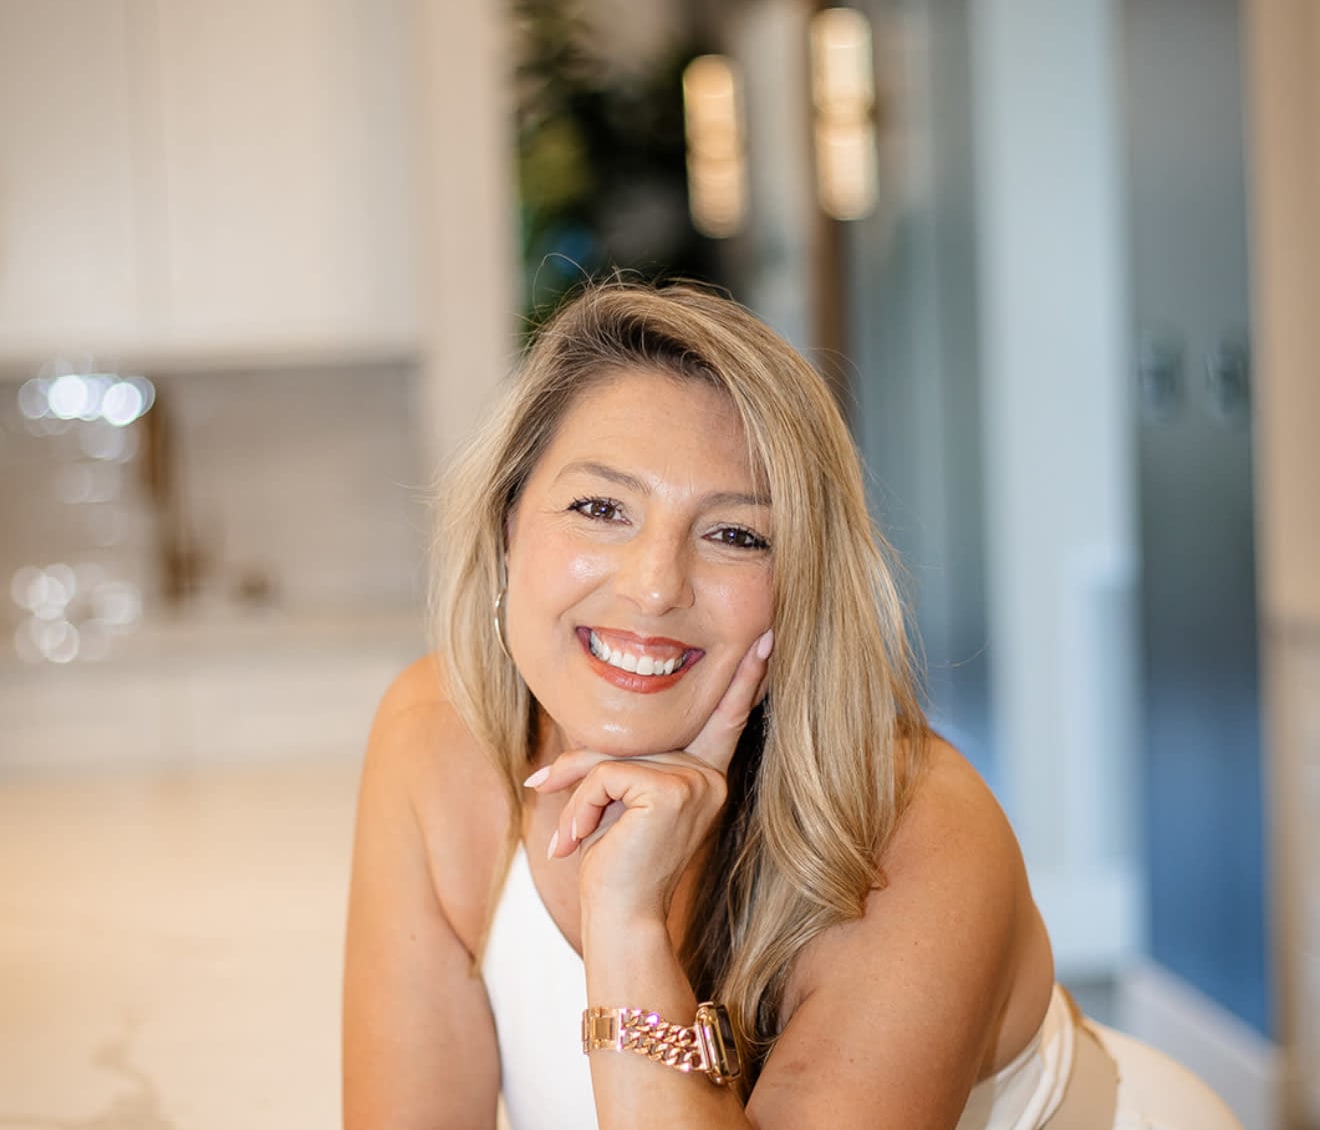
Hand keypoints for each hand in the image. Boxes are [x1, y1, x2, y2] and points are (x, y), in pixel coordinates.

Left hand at [524, 629, 772, 924]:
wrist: (620, 918)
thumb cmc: (616, 867)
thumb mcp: (613, 804)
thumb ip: (609, 767)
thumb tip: (557, 760)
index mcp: (704, 775)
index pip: (723, 720)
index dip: (744, 678)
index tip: (766, 637)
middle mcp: (708, 775)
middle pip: (631, 739)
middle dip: (580, 769)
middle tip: (541, 790)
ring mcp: (695, 782)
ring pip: (612, 759)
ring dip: (576, 797)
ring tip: (569, 839)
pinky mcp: (671, 791)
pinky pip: (605, 775)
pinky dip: (579, 806)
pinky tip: (576, 842)